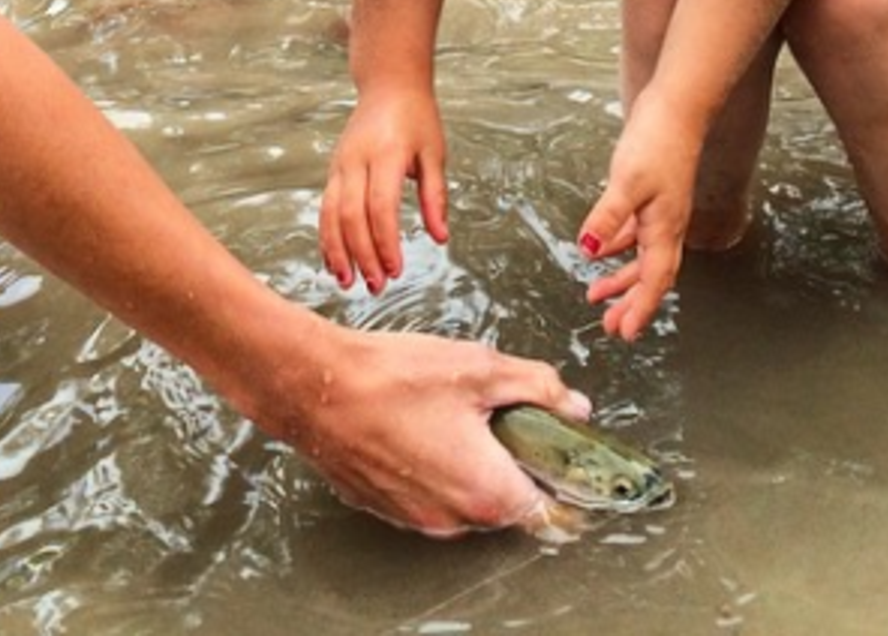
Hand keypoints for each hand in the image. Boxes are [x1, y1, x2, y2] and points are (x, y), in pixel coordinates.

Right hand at [289, 326, 589, 536]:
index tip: (554, 443)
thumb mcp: (476, 367)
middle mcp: (454, 520)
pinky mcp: (386, 507)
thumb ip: (536, 386)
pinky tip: (415, 422)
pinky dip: (432, 465)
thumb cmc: (390, 377)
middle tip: (492, 410)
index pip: (549, 507)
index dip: (558, 472)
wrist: (313, 386)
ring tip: (446, 410)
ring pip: (465, 496)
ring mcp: (416, 518)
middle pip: (506, 500)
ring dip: (468, 461)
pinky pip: (427, 493)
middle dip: (509, 458)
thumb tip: (573, 404)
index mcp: (487, 491)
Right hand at [319, 87, 447, 292]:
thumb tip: (441, 238)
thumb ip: (435, 196)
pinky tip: (334, 260)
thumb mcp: (435, 153)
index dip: (386, 242)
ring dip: (338, 250)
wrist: (388, 85)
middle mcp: (357, 160)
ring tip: (347, 282)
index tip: (396, 270)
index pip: (381, 206)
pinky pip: (325, 207)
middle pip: (352, 215)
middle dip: (362, 254)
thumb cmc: (417, 118)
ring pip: (331, 213)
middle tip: (376, 286)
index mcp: (387, 154)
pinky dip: (327, 236)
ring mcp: (340, 164)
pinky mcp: (333, 169)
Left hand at [575, 91, 701, 340]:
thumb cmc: (657, 143)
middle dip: (631, 302)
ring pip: (643, 257)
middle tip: (611, 326)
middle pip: (651, 276)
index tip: (625, 334)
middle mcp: (667, 226)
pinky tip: (600, 249)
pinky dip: (619, 247)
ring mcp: (661, 211)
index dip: (640, 309)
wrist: (676, 109)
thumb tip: (587, 250)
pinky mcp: (652, 195)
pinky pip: (636, 234)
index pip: (653, 281)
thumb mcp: (627, 182)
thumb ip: (607, 218)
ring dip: (622, 278)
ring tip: (597, 295)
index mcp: (665, 229)